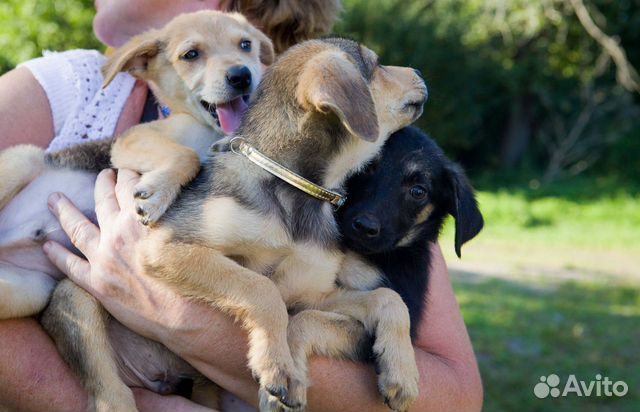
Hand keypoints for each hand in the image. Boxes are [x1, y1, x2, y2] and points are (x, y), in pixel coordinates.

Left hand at [43, 168, 207, 344]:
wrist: (188, 314)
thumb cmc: (199, 274)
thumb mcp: (195, 233)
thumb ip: (180, 214)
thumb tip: (181, 200)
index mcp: (143, 218)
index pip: (131, 186)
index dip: (129, 174)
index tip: (129, 170)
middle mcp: (119, 233)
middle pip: (103, 199)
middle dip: (102, 183)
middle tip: (102, 174)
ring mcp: (104, 258)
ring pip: (77, 227)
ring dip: (64, 211)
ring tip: (54, 199)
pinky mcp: (98, 284)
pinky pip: (70, 266)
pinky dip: (57, 256)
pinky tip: (47, 247)